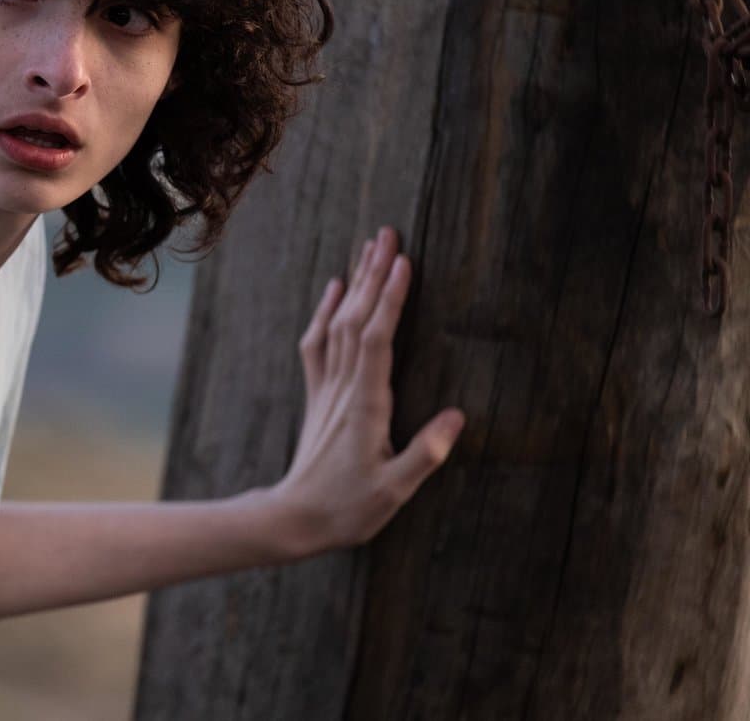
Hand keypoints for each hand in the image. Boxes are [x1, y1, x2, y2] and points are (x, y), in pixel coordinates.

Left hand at [272, 226, 464, 555]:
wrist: (295, 518)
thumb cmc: (348, 509)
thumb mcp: (395, 490)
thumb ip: (426, 454)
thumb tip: (458, 416)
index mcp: (366, 406)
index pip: (377, 340)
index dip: (389, 300)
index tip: (403, 263)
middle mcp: (343, 389)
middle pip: (357, 320)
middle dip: (373, 275)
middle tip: (388, 233)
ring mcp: (327, 389)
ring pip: (339, 325)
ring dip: (355, 284)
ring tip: (369, 247)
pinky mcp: (319, 396)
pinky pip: (318, 344)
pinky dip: (326, 312)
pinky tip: (335, 288)